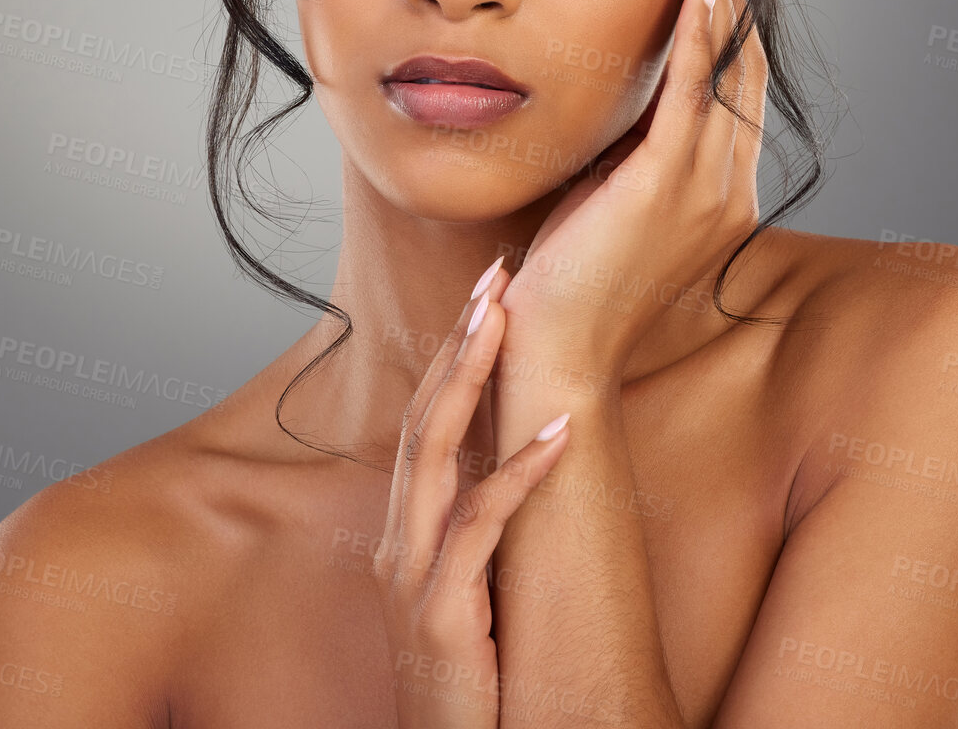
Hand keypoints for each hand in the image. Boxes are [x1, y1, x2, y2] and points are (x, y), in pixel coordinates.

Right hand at [375, 261, 573, 727]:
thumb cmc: (470, 682)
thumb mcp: (466, 595)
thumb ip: (473, 533)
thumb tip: (516, 463)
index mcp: (403, 534)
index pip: (423, 424)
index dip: (451, 357)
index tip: (485, 298)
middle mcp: (397, 544)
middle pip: (422, 418)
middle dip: (457, 343)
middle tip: (493, 276)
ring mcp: (412, 576)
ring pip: (435, 453)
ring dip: (471, 378)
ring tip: (506, 318)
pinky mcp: (443, 612)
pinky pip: (482, 525)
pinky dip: (521, 471)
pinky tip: (561, 431)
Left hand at [500, 0, 767, 377]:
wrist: (558, 352)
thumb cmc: (572, 280)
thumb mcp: (612, 202)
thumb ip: (633, 155)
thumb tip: (625, 104)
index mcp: (718, 192)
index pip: (735, 85)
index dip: (732, 18)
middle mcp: (727, 185)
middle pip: (743, 63)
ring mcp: (704, 186)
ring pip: (725, 65)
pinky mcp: (666, 185)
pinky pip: (692, 90)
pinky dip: (697, 32)